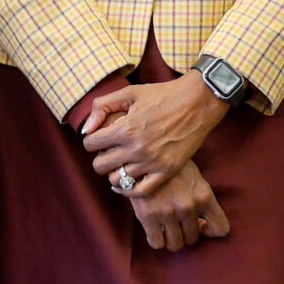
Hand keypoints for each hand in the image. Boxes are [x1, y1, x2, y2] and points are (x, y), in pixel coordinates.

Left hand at [81, 73, 228, 195]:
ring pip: (117, 179)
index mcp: (126, 128)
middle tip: (108, 150)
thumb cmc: (162, 94)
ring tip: (120, 161)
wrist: (197, 102)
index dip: (90, 140)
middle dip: (99, 157)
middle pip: (100, 166)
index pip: (90, 144)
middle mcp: (137, 148)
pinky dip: (128, 189)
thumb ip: (101, 107)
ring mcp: (153, 162)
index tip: (99, 137)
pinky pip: (140, 191)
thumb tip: (86, 130)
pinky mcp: (168, 171)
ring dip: (114, 171)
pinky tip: (123, 182)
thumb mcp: (128, 92)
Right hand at [126, 161, 230, 251]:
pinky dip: (157, 240)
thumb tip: (201, 223)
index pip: (221, 229)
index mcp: (204, 195)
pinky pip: (157, 243)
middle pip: (193, 239)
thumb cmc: (170, 164)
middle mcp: (188, 207)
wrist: (143, 151)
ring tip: (167, 226)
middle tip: (178, 222)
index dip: (210, 230)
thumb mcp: (194, 176)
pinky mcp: (148, 216)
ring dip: (172, 238)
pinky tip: (155, 229)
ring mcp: (168, 213)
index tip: (200, 223)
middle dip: (186, 233)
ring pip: (176, 245)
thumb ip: (200, 198)